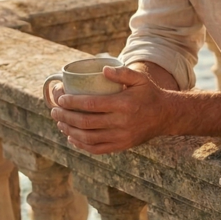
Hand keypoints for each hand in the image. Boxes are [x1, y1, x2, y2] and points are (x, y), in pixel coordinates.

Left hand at [49, 64, 176, 153]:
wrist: (165, 115)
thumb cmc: (149, 94)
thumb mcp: (140, 79)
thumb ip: (122, 72)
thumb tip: (102, 70)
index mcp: (124, 104)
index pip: (91, 104)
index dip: (72, 102)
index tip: (61, 98)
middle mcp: (121, 122)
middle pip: (85, 122)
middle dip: (65, 116)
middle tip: (55, 110)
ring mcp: (121, 137)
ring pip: (88, 138)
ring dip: (70, 131)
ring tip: (60, 122)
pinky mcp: (121, 146)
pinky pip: (96, 149)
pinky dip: (81, 145)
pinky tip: (72, 137)